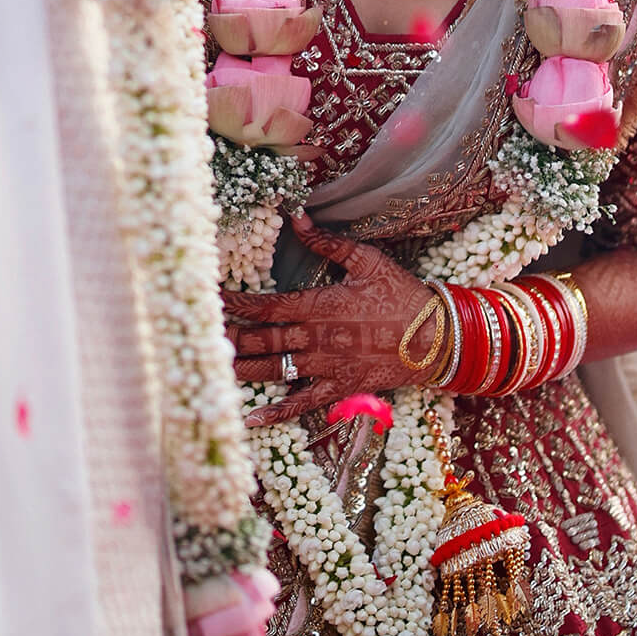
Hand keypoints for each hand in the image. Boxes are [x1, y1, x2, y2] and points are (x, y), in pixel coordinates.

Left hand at [222, 212, 438, 426]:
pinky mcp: (339, 388)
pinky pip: (302, 404)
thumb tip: (296, 216)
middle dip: (230, 338)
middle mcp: (316, 339)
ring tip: (215, 367)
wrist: (435, 339)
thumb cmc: (401, 294)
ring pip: (275, 370)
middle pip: (262, 340)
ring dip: (243, 369)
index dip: (235, 305)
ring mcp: (326, 367)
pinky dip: (276, 412)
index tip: (211, 301)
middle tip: (201, 337)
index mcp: (318, 306)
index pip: (265, 307)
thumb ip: (327, 242)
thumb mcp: (366, 260)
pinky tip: (252, 418)